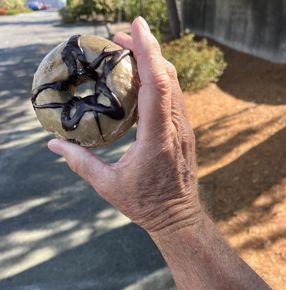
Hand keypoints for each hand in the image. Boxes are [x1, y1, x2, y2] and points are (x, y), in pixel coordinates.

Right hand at [48, 17, 201, 233]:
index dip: (148, 52)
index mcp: (157, 139)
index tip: (135, 27)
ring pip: (173, 84)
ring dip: (153, 62)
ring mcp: (183, 129)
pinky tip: (141, 80)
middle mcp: (175, 128)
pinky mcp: (183, 131)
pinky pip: (174, 97)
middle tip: (120, 37)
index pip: (157, 85)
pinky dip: (158, 80)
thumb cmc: (146, 204)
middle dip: (146, 49)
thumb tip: (54, 146)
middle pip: (167, 77)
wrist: (178, 218)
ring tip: (128, 53)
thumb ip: (80, 163)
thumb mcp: (108, 185)